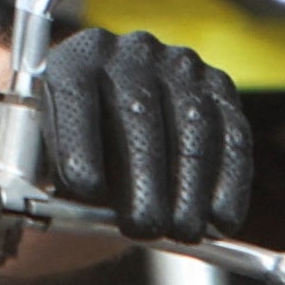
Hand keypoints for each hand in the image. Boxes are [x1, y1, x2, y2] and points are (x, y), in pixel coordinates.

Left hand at [32, 24, 250, 246]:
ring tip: (181, 233)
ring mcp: (181, 66)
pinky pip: (233, 136)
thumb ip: (57, 174)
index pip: (75, 91)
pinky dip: (229, 183)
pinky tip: (220, 220)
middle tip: (143, 227)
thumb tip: (83, 208)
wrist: (112, 127)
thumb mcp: (52, 156)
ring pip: (192, 125)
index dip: (79, 142)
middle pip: (139, 111)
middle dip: (144, 177)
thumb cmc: (75, 151)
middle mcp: (131, 51)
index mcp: (77, 58)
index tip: (84, 191)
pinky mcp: (220, 89)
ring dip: (190, 187)